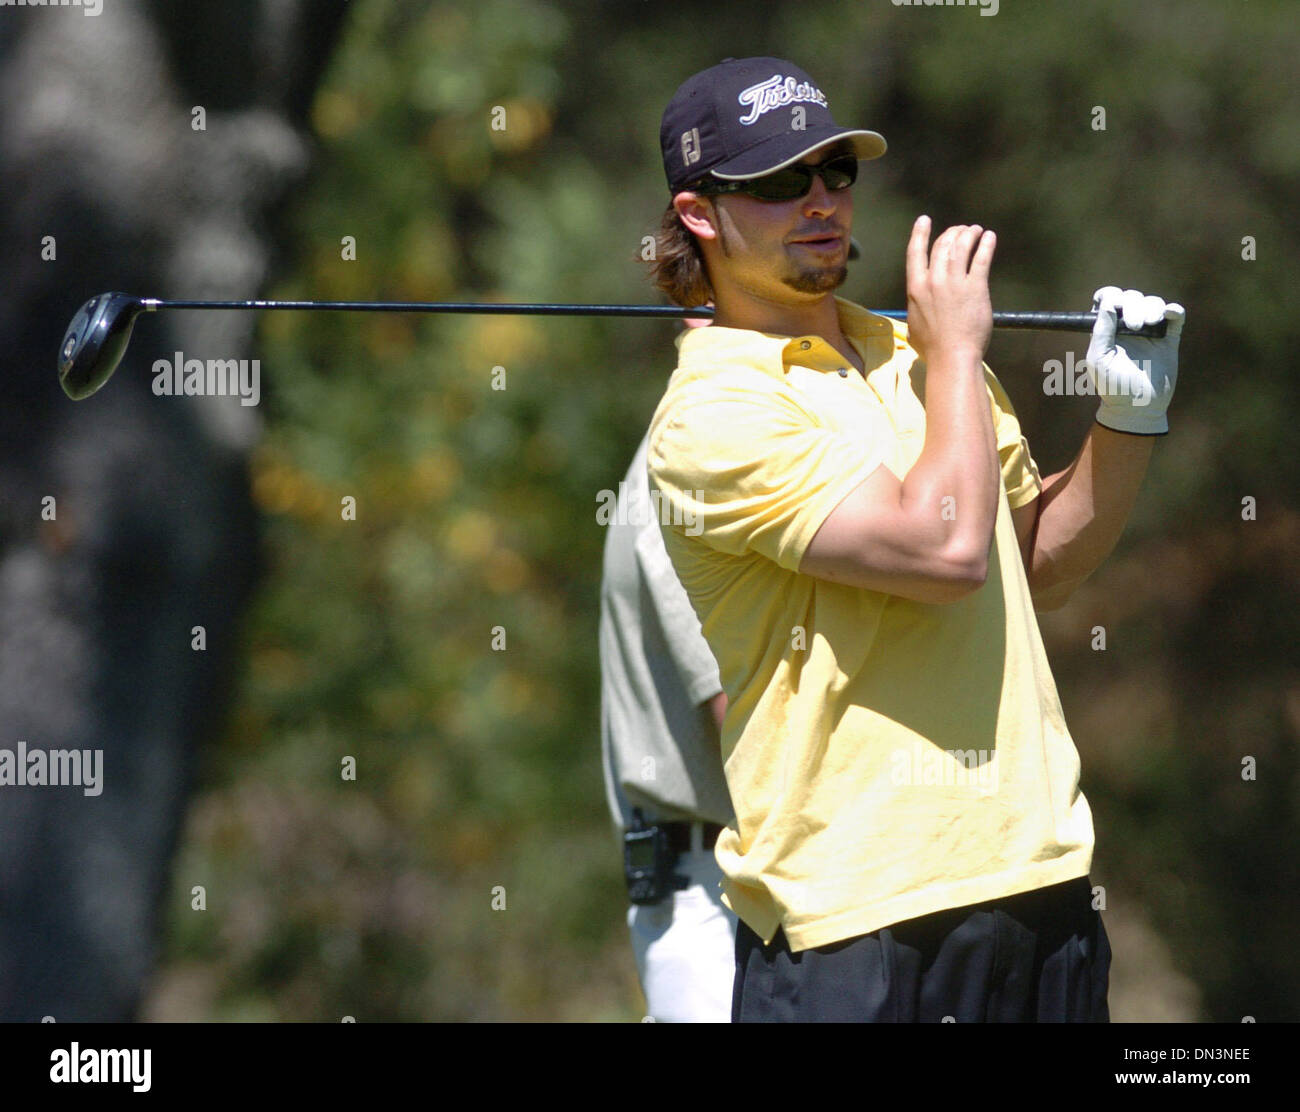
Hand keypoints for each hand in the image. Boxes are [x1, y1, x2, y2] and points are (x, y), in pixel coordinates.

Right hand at [905, 215, 995, 365]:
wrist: (952, 356)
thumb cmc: (931, 348)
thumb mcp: (913, 325)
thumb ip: (915, 308)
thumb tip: (916, 307)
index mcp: (916, 288)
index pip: (915, 252)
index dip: (920, 233)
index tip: (924, 220)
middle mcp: (934, 280)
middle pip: (942, 245)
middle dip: (952, 232)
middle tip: (960, 230)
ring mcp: (955, 283)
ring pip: (961, 247)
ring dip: (969, 234)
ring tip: (976, 230)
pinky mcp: (976, 287)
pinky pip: (981, 259)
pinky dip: (986, 245)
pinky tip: (989, 238)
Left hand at [1086, 286, 1184, 434]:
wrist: (1138, 408)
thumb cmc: (1113, 387)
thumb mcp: (1099, 359)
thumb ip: (1101, 331)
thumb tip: (1108, 303)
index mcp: (1107, 330)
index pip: (1108, 300)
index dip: (1111, 296)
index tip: (1115, 305)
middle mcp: (1127, 327)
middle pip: (1131, 298)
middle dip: (1133, 306)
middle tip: (1133, 327)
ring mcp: (1149, 332)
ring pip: (1153, 303)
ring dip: (1151, 308)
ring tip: (1149, 325)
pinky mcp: (1169, 339)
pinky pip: (1175, 316)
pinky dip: (1174, 310)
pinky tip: (1169, 314)